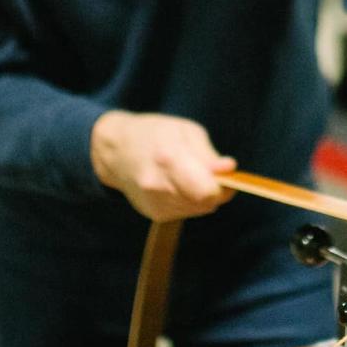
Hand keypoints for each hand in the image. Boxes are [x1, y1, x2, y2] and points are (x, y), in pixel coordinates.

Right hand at [91, 111, 235, 221]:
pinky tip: (180, 184)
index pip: (207, 191)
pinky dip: (191, 200)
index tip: (224, 172)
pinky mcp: (153, 214)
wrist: (116, 150)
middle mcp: (157, 185)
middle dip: (215, 188)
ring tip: (191, 174)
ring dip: (203, 195)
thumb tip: (229, 170)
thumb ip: (208, 155)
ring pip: (198, 209)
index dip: (223, 184)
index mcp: (167, 159)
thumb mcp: (186, 132)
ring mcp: (153, 203)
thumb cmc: (155, 133)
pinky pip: (186, 212)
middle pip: (205, 202)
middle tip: (208, 170)